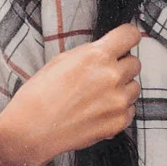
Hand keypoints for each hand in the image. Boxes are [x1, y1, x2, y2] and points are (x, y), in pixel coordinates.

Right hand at [0, 23, 143, 165]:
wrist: (31, 130)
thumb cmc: (40, 94)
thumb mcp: (62, 60)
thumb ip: (91, 53)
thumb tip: (108, 50)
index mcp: (97, 56)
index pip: (130, 35)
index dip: (128, 38)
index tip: (125, 42)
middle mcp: (112, 76)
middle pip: (135, 63)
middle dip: (122, 66)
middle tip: (103, 76)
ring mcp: (118, 101)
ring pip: (134, 87)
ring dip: (121, 89)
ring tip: (98, 97)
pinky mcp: (119, 122)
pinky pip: (130, 110)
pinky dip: (118, 111)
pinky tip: (98, 112)